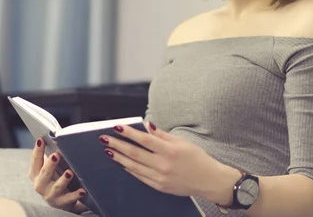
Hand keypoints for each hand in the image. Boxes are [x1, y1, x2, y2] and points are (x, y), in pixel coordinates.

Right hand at [28, 139, 87, 213]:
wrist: (59, 200)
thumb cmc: (54, 177)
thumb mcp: (50, 168)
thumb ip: (51, 156)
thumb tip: (58, 137)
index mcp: (35, 174)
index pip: (35, 161)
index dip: (37, 151)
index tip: (41, 140)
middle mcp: (40, 185)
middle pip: (44, 174)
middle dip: (50, 164)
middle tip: (56, 155)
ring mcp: (50, 195)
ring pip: (57, 187)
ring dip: (63, 180)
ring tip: (69, 172)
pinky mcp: (61, 203)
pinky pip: (69, 199)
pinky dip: (76, 195)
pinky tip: (83, 190)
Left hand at [99, 122, 241, 203]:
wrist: (208, 180)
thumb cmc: (197, 158)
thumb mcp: (182, 142)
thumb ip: (162, 134)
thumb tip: (146, 125)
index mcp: (170, 151)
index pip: (144, 140)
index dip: (129, 133)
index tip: (117, 127)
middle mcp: (163, 165)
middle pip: (135, 153)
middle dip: (117, 145)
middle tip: (104, 139)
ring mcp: (160, 178)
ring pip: (134, 166)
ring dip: (119, 158)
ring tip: (109, 150)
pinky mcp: (159, 186)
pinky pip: (140, 176)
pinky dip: (129, 169)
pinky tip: (121, 162)